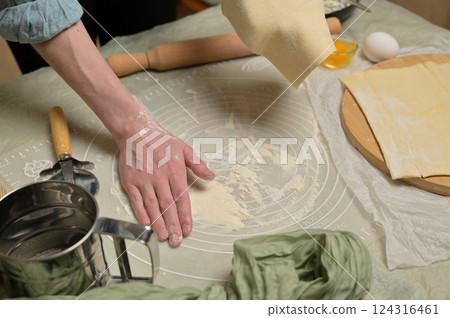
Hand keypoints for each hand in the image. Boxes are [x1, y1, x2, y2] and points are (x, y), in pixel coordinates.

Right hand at [117, 126, 214, 246]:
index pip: (181, 198)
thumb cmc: (161, 140)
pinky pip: (136, 200)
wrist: (136, 131)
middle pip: (167, 206)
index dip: (185, 215)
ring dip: (158, 223)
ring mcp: (143, 180)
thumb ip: (198, 164)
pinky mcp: (130, 181)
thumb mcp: (184, 148)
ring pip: (152, 206)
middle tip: (177, 240)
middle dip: (173, 225)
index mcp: (174, 171)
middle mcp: (159, 177)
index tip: (188, 229)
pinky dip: (141, 212)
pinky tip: (146, 223)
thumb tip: (211, 176)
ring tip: (164, 236)